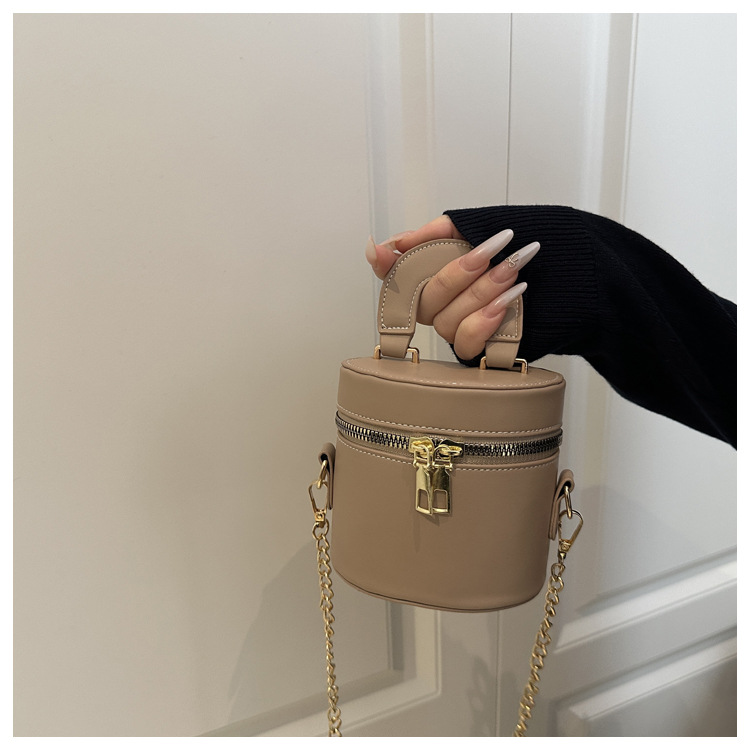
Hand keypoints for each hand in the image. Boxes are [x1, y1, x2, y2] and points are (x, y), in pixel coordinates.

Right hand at [365, 216, 537, 359]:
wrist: (580, 266)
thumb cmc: (532, 243)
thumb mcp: (483, 224)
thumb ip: (439, 233)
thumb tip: (395, 244)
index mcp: (439, 271)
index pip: (397, 276)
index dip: (386, 267)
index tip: (385, 252)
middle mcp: (444, 303)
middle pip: (424, 300)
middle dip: (458, 273)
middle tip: (490, 252)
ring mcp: (461, 325)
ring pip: (446, 322)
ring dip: (480, 293)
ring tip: (511, 270)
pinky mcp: (483, 345)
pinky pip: (466, 345)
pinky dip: (486, 322)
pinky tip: (509, 300)